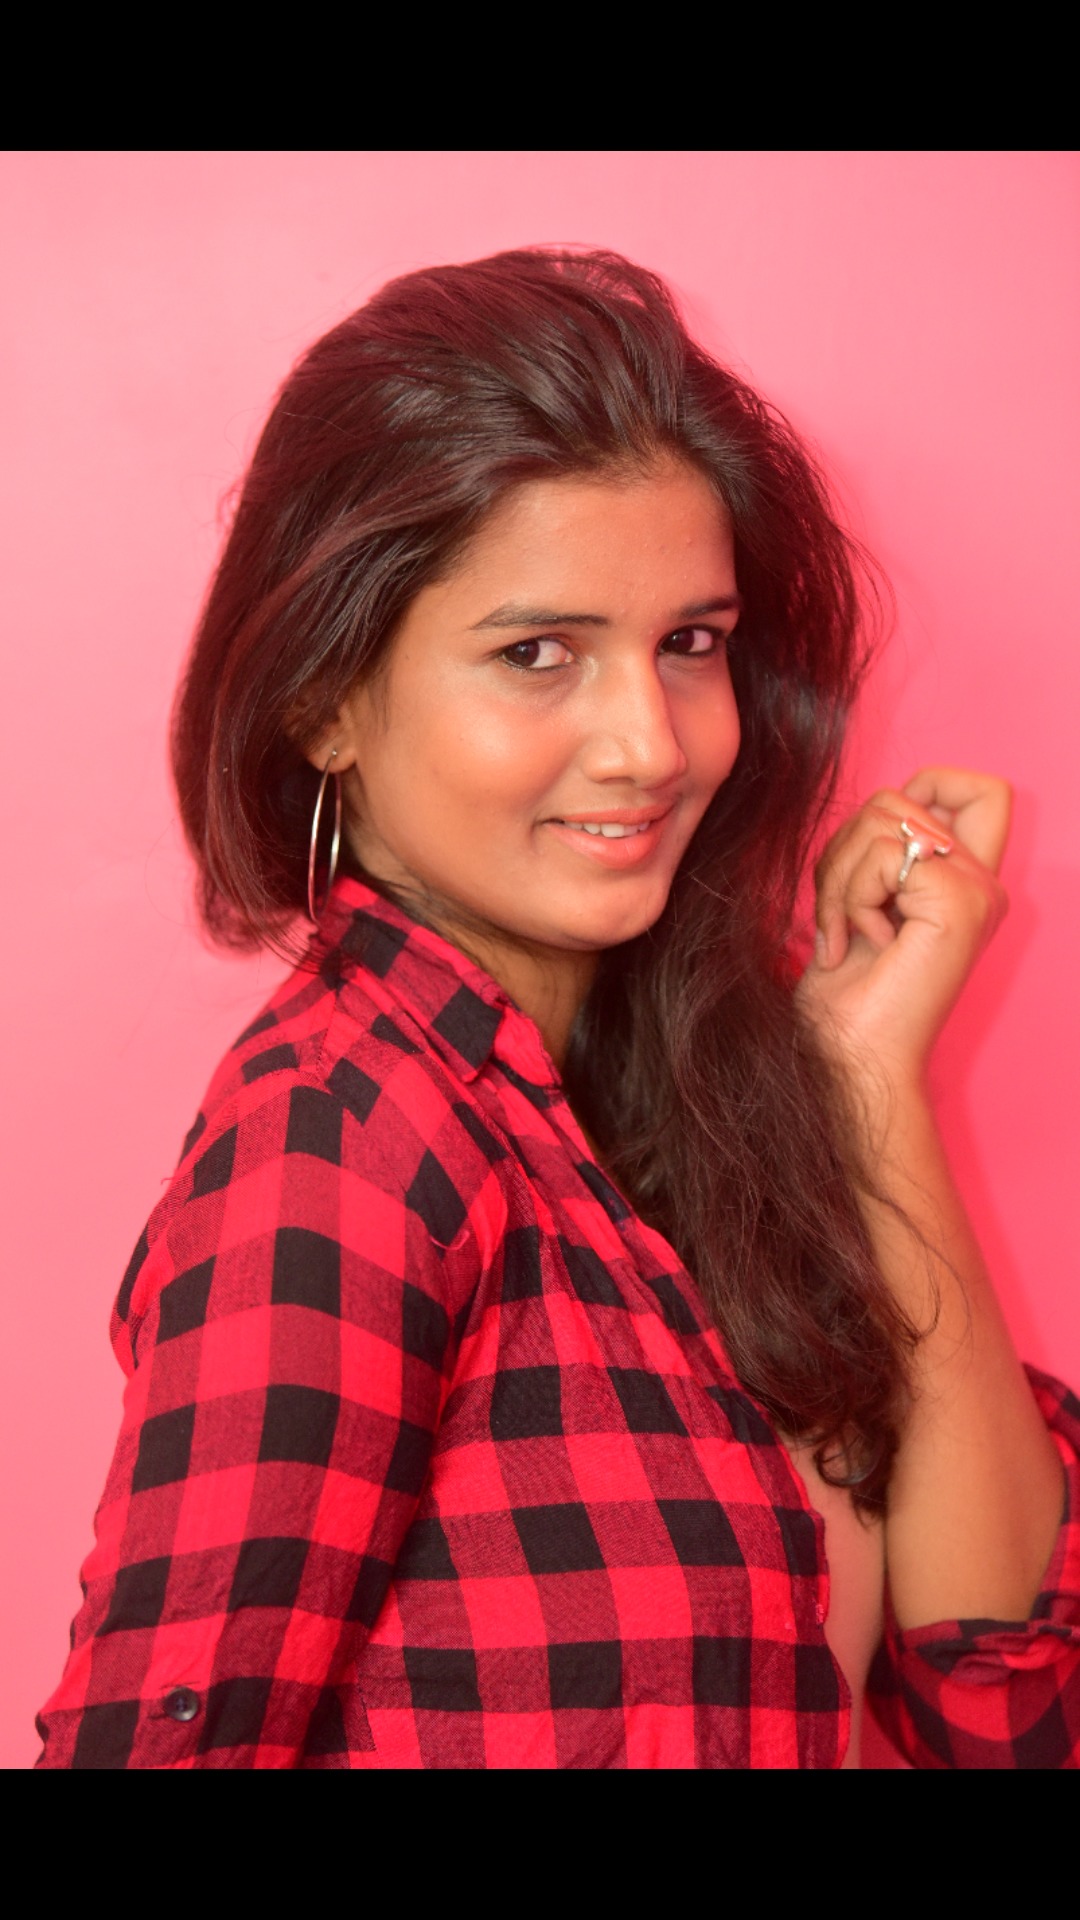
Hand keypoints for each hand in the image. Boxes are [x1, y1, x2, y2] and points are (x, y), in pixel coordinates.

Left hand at [796, 767, 1009, 1089]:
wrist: (853, 1059)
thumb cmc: (850, 1000)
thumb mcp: (860, 904)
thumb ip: (880, 854)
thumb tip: (878, 809)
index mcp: (967, 884)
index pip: (981, 790)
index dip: (927, 784)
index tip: (880, 841)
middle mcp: (983, 884)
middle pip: (898, 798)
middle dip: (842, 849)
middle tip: (838, 915)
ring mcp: (976, 892)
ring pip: (881, 819)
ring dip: (838, 878)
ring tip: (844, 934)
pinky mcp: (959, 903)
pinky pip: (880, 855)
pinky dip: (848, 896)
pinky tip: (859, 944)